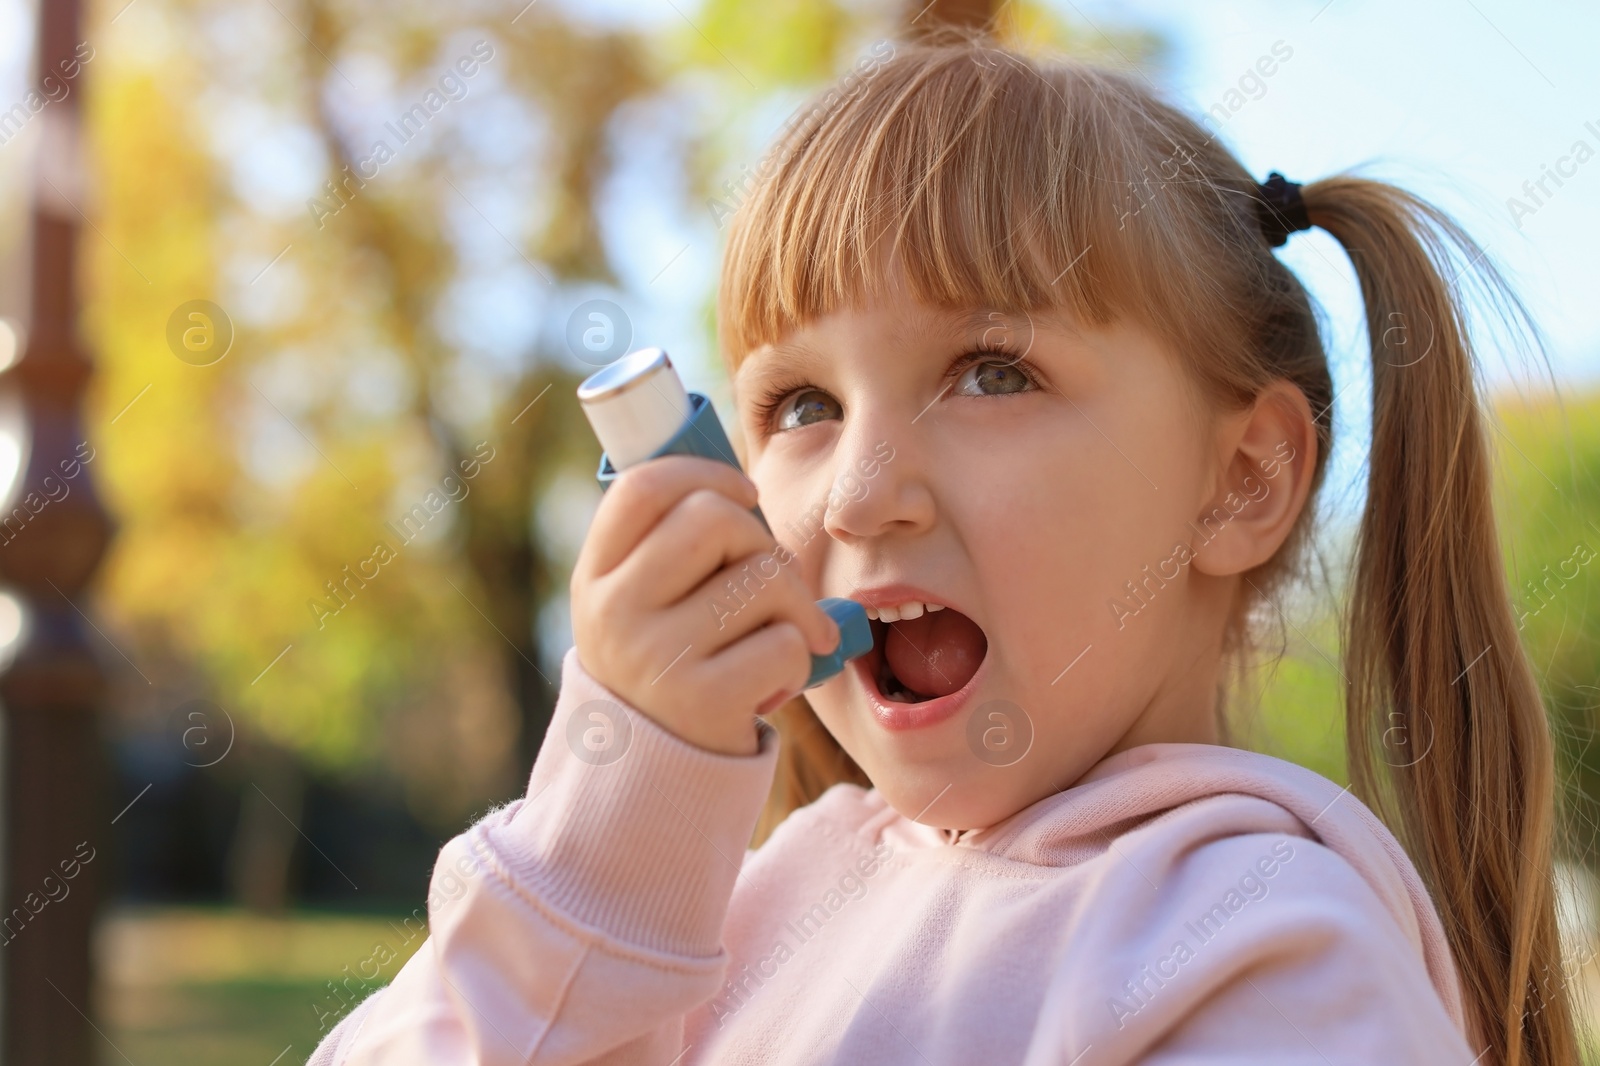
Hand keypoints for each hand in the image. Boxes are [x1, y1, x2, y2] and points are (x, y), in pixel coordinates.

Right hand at [570, 455, 840, 755]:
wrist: (653, 780)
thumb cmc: (669, 669)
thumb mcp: (640, 607)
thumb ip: (672, 547)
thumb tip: (745, 490)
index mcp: (596, 577)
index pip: (642, 488)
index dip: (704, 473)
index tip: (743, 492)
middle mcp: (614, 612)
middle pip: (714, 518)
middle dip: (762, 539)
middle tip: (770, 580)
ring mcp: (655, 657)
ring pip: (765, 577)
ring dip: (795, 603)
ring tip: (777, 634)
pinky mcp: (704, 701)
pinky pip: (788, 642)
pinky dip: (802, 657)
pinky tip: (775, 679)